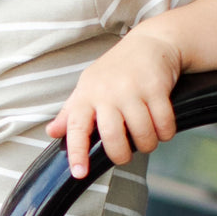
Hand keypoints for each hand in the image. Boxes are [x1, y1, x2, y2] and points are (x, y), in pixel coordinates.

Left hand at [46, 30, 181, 177]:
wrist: (150, 42)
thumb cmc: (115, 70)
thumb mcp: (88, 87)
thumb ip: (71, 113)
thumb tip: (51, 132)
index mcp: (86, 95)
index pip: (76, 128)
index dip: (77, 153)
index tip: (79, 173)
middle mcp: (107, 93)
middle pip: (113, 138)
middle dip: (122, 155)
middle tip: (126, 155)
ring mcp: (133, 90)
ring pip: (143, 134)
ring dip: (148, 144)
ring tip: (147, 139)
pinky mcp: (157, 88)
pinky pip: (164, 124)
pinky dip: (166, 133)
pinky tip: (162, 129)